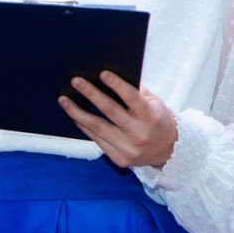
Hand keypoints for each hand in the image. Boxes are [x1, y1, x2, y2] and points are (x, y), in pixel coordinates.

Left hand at [59, 72, 177, 168]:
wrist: (168, 151)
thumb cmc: (158, 121)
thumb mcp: (155, 103)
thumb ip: (136, 91)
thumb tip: (108, 77)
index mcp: (150, 116)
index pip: (132, 98)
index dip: (117, 85)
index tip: (102, 73)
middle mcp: (139, 133)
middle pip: (110, 111)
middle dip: (91, 94)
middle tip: (76, 81)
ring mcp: (129, 148)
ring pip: (98, 128)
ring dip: (78, 112)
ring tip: (64, 100)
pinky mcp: (119, 159)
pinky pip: (97, 140)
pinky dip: (84, 127)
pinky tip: (75, 116)